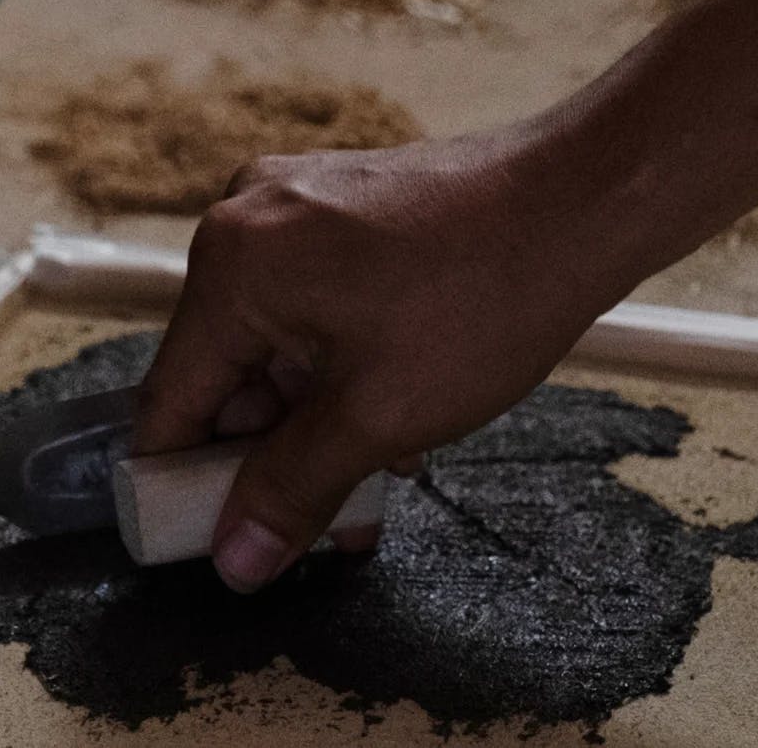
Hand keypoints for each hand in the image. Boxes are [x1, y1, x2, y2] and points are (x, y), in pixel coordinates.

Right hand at [133, 121, 669, 592]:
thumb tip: (235, 558)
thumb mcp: (378, 418)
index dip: (182, 485)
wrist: (588, 198)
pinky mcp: (342, 207)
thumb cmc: (486, 293)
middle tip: (319, 523)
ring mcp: (295, 207)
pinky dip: (342, 368)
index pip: (170, 402)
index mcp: (232, 268)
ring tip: (378, 478)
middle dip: (271, 456)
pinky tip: (396, 416)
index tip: (214, 543)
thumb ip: (292, 491)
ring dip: (316, 420)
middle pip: (224, 374)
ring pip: (277, 346)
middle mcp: (247, 223)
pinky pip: (314, 307)